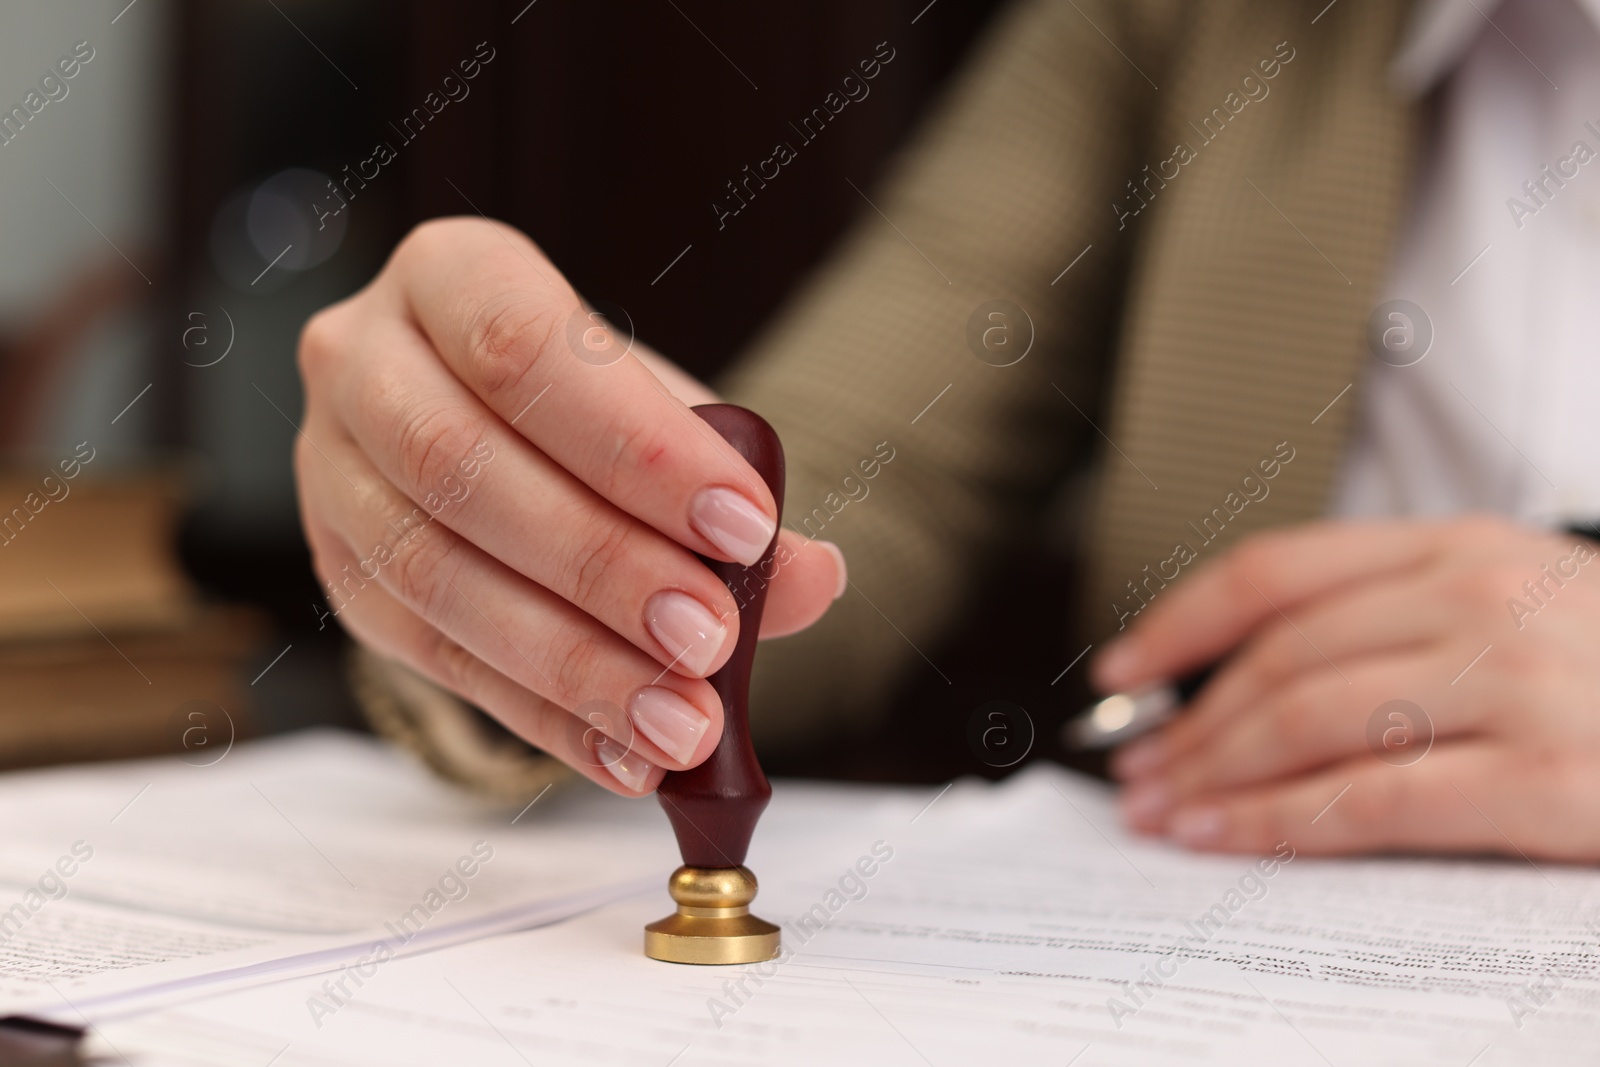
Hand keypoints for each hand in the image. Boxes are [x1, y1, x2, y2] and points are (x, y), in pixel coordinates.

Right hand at [294, 218, 845, 795]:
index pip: (521, 349)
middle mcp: (362, 360)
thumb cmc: (595, 408)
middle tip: (712, 638)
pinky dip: (543, 718)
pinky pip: (433, 663)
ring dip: (571, 664)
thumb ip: (738, 490)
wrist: (518, 433)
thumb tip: (811, 576)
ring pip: (432, 575)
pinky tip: (625, 754)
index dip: (634, 445)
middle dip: (601, 565)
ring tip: (680, 721)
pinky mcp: (342, 576)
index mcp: (448, 274)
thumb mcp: (668, 417)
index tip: (744, 526)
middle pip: (462, 467)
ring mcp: (331, 473)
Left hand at [1093, 516, 1599, 860]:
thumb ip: (1391, 620)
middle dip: (1186, 722)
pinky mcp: (1548, 780)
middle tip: (1133, 766)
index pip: (1273, 573)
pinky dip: (1280, 824)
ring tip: (1161, 809)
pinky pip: (1375, 802)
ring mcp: (1517, 686)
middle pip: (1277, 659)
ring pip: (1307, 727)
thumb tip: (1244, 678)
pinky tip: (1227, 838)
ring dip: (1213, 776)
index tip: (1120, 672)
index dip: (1177, 623)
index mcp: (1458, 547)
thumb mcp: (1509, 604)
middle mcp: (1478, 600)